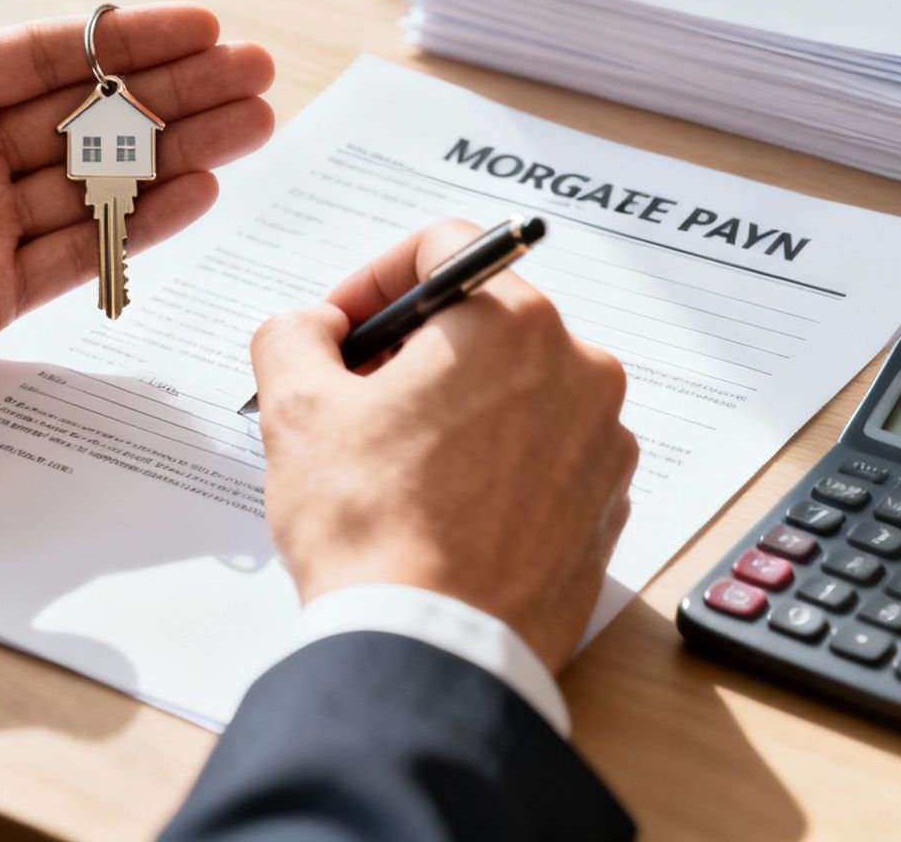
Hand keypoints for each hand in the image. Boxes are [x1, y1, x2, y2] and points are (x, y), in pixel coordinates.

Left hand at [0, 0, 274, 434]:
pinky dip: (140, 226)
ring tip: (255, 125)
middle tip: (259, 73)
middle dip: (177, 92)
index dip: (128, 38)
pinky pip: (80, 253)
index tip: (203, 25)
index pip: (48, 55)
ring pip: (99, 181)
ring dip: (178, 151)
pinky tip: (199, 191)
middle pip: (91, 114)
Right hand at [250, 219, 637, 667]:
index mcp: (513, 324)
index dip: (375, 280)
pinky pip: (543, 455)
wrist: (431, 653)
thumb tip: (311, 326)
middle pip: (484, 322)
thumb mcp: (296, 409)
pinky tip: (440, 507)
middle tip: (354, 397)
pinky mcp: (606, 510)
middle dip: (413, 349)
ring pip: (516, 390)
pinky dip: (495, 462)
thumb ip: (293, 334)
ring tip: (393, 463)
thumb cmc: (371, 528)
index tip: (340, 330)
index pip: (445, 248)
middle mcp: (580, 371)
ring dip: (455, 407)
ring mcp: (602, 445)